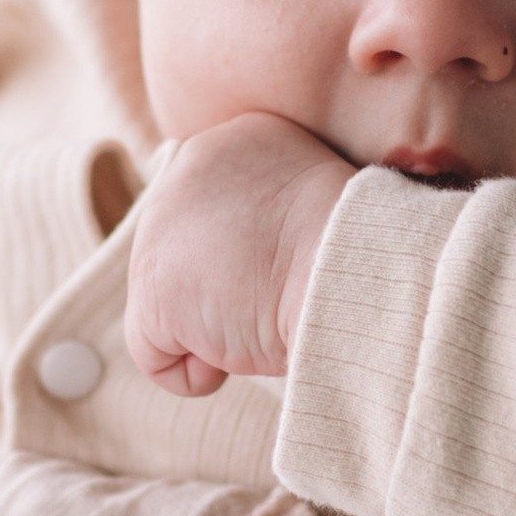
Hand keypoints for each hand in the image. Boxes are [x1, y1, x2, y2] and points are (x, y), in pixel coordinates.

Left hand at [124, 113, 352, 396]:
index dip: (252, 260)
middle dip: (231, 295)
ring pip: (175, 308)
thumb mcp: (314, 216)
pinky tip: (247, 345)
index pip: (218, 216)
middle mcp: (189, 170)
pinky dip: (201, 373)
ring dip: (222, 332)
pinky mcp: (154, 287)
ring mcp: (162, 227)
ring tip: (272, 313)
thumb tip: (249, 274)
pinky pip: (159, 356)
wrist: (360, 268)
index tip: (297, 269)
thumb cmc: (361, 256)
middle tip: (287, 293)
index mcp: (239, 142)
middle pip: (188, 259)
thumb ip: (271, 223)